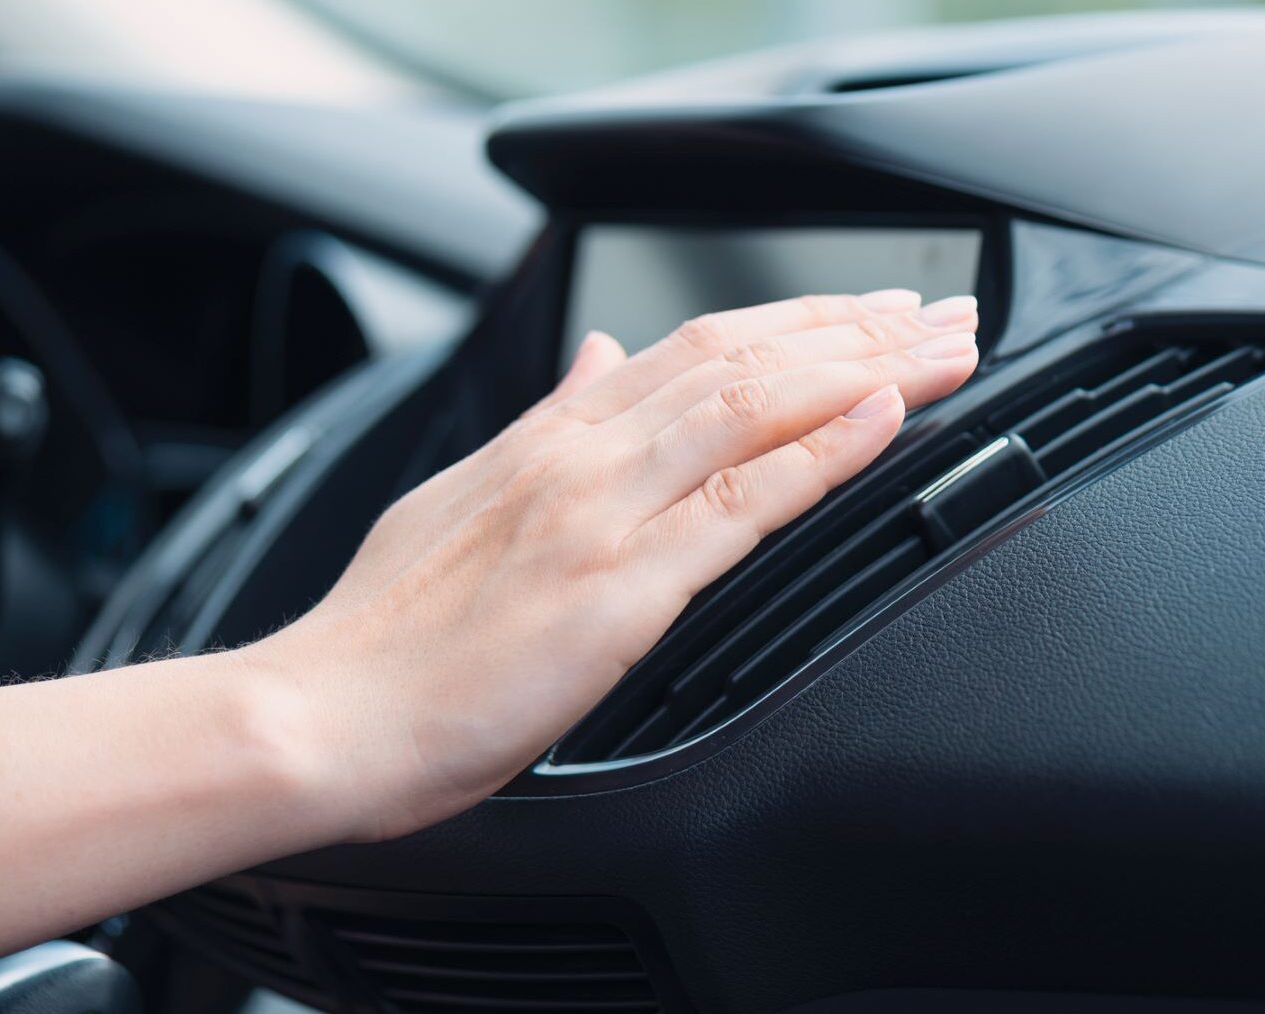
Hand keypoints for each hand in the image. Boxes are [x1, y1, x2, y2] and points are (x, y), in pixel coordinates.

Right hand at [252, 290, 978, 841]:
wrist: (322, 716)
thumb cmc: (383, 635)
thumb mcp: (460, 496)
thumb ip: (541, 424)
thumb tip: (595, 360)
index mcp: (547, 439)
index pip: (692, 346)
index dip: (793, 320)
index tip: (864, 312)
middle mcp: (580, 457)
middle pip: (742, 360)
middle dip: (852, 330)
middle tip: (937, 314)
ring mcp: (600, 516)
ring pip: (752, 408)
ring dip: (861, 372)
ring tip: (941, 351)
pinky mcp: (615, 591)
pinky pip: (739, 505)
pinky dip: (818, 454)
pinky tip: (878, 423)